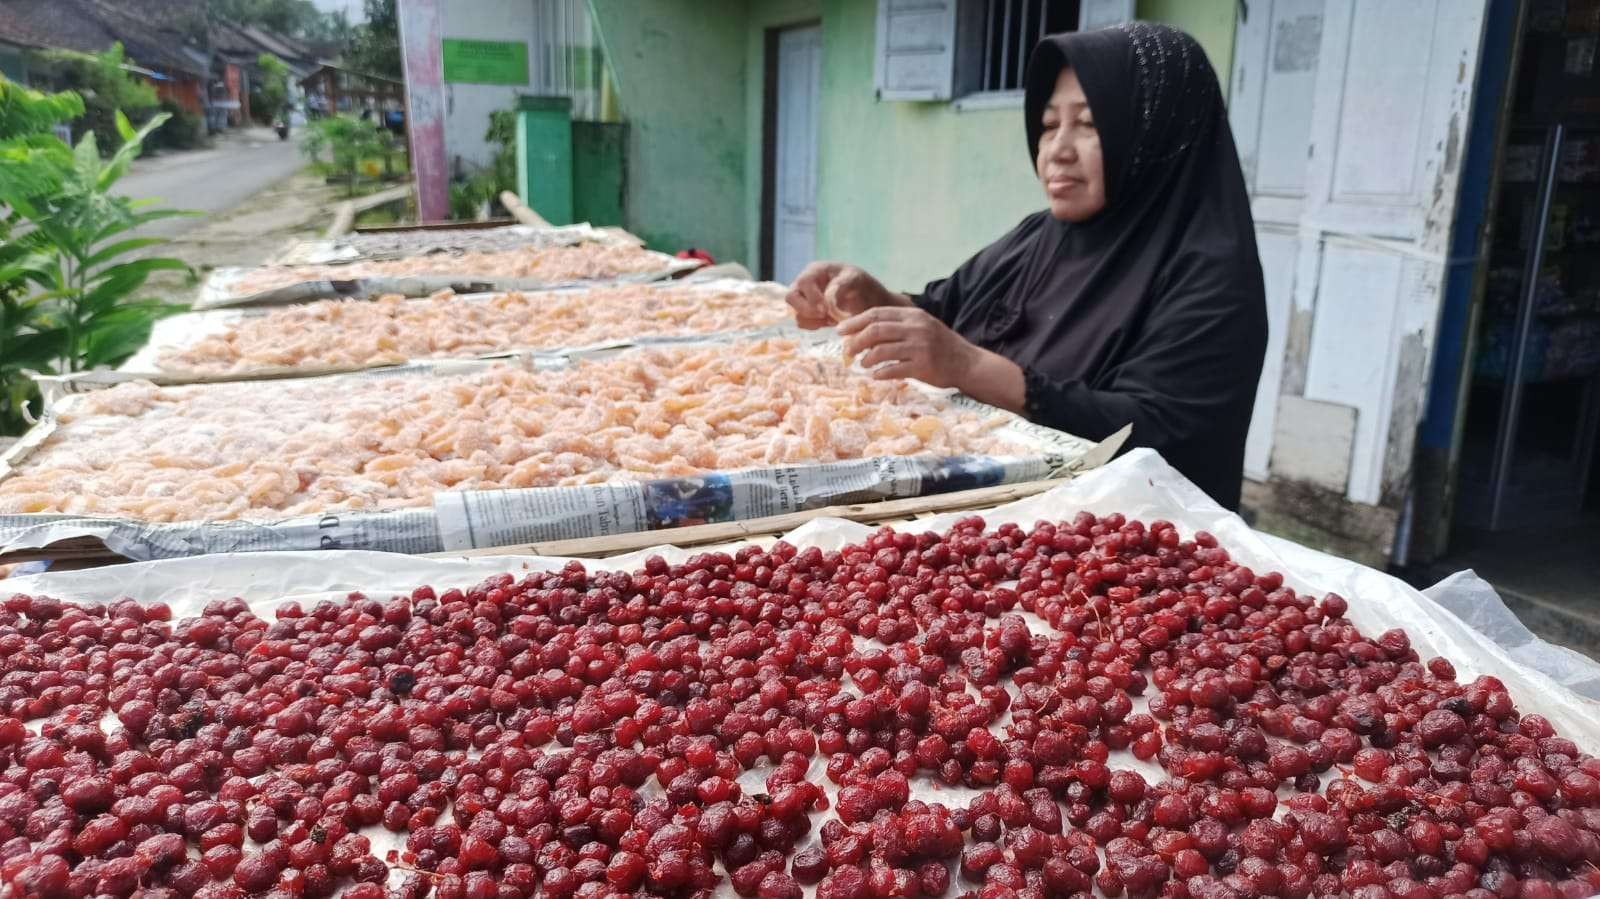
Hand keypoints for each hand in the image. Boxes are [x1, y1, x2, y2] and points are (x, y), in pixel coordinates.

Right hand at [786, 262, 906, 329]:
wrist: (867, 299)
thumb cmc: (860, 284)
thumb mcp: (855, 279)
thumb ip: (841, 285)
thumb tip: (829, 298)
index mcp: (815, 270)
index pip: (803, 282)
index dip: (812, 297)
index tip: (826, 310)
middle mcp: (805, 284)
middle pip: (791, 297)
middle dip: (807, 310)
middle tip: (826, 316)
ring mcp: (804, 299)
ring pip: (796, 313)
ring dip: (814, 320)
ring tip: (833, 318)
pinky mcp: (807, 313)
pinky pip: (802, 323)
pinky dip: (815, 326)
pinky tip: (830, 322)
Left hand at [836, 306, 980, 388]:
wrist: (967, 363)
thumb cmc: (940, 346)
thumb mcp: (922, 326)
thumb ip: (898, 325)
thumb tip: (864, 330)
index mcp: (913, 315)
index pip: (877, 314)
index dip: (855, 322)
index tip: (840, 330)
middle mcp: (916, 328)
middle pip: (876, 330)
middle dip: (856, 341)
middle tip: (846, 351)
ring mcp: (920, 347)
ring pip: (882, 350)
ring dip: (866, 359)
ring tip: (862, 365)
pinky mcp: (923, 367)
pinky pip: (893, 370)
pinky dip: (880, 373)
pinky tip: (875, 376)